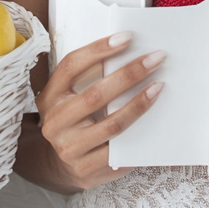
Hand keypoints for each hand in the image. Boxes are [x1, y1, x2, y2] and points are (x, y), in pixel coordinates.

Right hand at [36, 32, 165, 190]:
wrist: (60, 167)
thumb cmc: (73, 122)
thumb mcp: (68, 99)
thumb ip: (88, 79)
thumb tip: (129, 53)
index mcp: (50, 97)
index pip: (71, 66)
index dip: (98, 50)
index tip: (127, 38)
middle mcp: (55, 123)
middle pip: (95, 94)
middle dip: (129, 74)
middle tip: (155, 59)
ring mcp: (69, 149)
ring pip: (112, 124)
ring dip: (139, 104)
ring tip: (158, 87)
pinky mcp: (87, 169)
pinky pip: (119, 151)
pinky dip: (139, 135)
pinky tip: (155, 122)